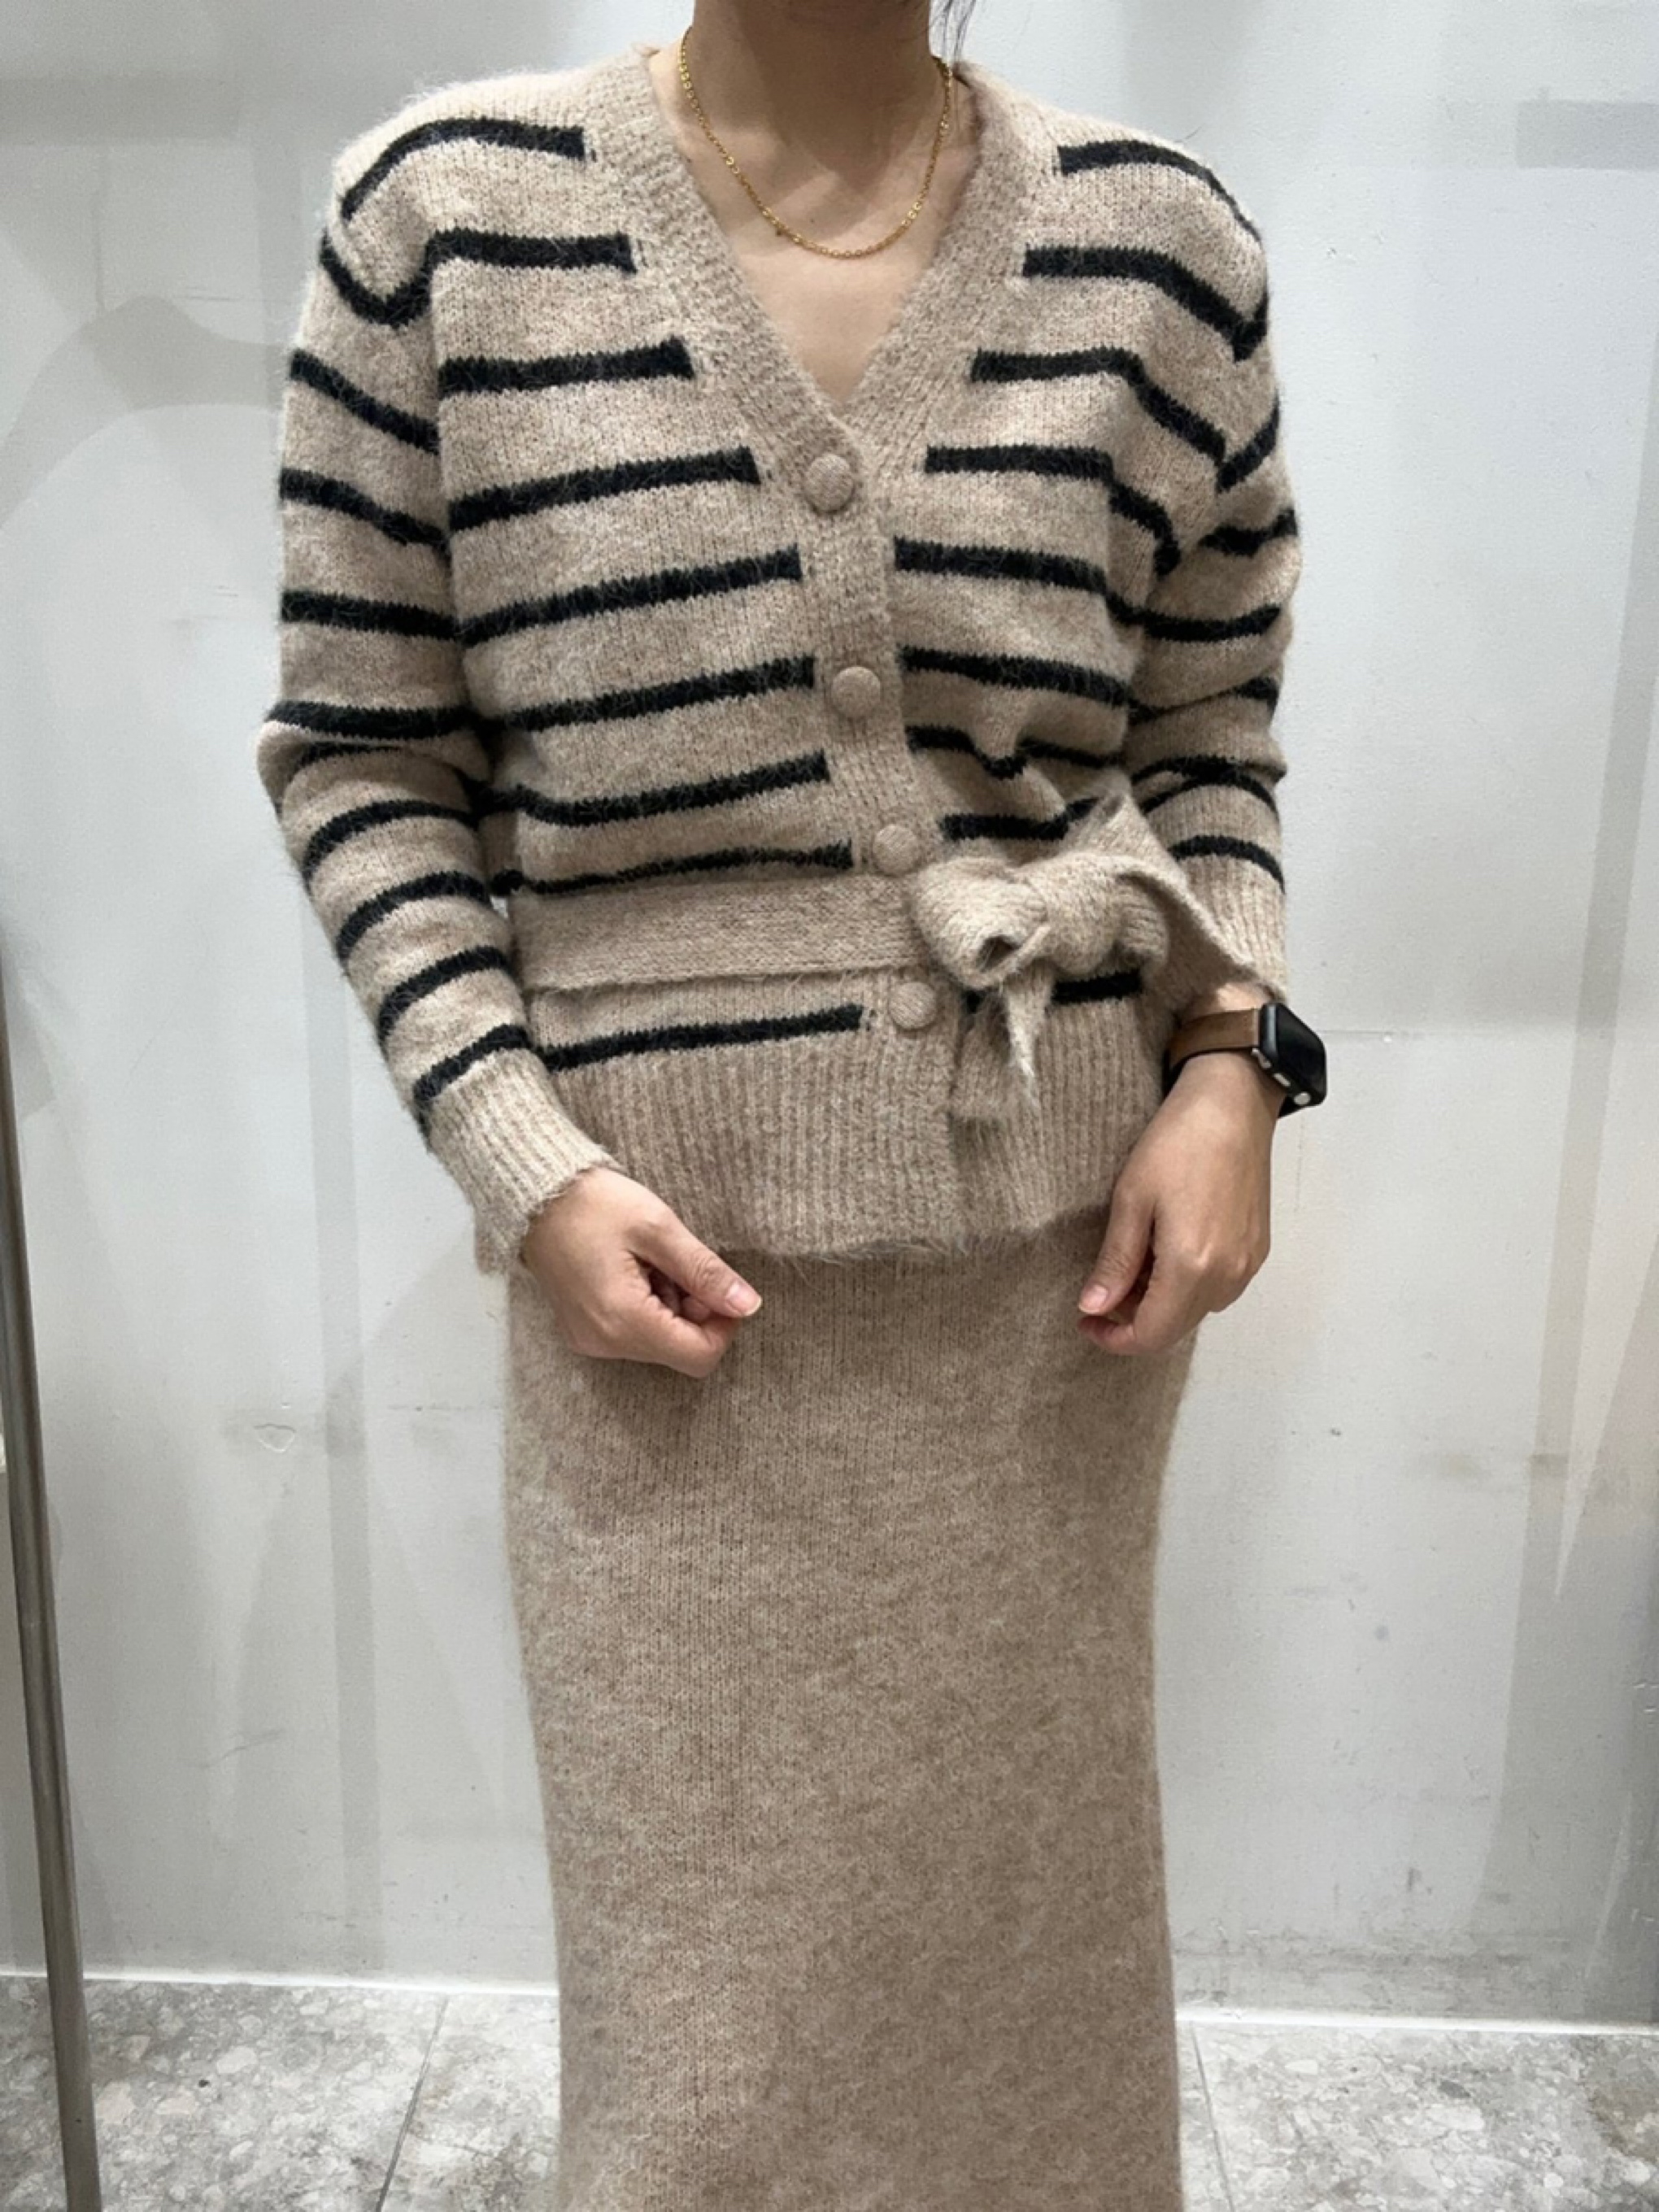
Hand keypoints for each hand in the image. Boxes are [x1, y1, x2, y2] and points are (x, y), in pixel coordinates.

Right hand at [518, 1164, 762, 1377]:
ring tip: (651, 1262)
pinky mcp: (583, 1331)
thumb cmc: (595, 1204)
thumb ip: (705, 1271)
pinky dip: (647, 1307)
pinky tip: (634, 1271)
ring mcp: (590, 1340)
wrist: (535, 1194)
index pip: (699, 1356)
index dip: (724, 1325)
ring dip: (671, 1306)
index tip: (719, 1286)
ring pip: (658, 1342)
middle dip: (694, 1311)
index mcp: (624, 1321)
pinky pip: (632, 1334)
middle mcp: (605, 1343)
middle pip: (679, 1351)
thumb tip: (748, 1305)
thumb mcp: (658, 1228)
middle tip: (679, 1264)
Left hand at [1077, 1051, 1280, 1354]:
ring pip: (1197, 1310)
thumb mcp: (1131, 1200)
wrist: (1234, 1105)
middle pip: (1176, 1328)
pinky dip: (1188, 1285)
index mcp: (1193, 1268)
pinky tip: (1168, 1252)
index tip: (1084, 1319)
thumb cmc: (1175, 1144)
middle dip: (1134, 1319)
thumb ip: (1115, 1262)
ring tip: (1135, 1262)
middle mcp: (1228, 1277)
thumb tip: (1093, 1308)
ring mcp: (1249, 1265)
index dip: (1113, 1338)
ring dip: (1161, 1302)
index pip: (1152, 1335)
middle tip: (1104, 1286)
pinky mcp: (1258, 1250)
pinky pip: (1218, 1288)